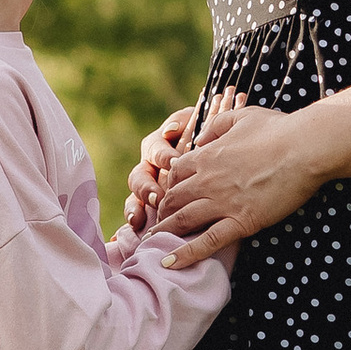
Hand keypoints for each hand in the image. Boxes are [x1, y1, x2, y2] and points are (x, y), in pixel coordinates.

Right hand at [123, 102, 195, 232]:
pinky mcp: (149, 205)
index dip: (162, 155)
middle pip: (140, 175)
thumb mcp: (197, 125)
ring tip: (139, 218)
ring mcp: (148, 187)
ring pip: (135, 196)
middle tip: (158, 197)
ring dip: (136, 206)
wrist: (216, 161)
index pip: (155, 148)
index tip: (174, 162)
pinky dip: (133, 219)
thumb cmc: (208, 141)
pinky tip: (135, 227)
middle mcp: (149, 166)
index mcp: (159, 145)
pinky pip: (137, 212)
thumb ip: (184, 122)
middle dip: (146, 187)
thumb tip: (171, 129)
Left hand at [150, 97, 322, 267]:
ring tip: (152, 244)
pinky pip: (207, 242)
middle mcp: (207, 180)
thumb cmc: (279, 129)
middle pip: (172, 199)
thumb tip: (201, 138)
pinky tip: (168, 263)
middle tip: (158, 223)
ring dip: (164, 233)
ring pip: (182, 221)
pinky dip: (185, 254)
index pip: (174, 173)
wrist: (304, 148)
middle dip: (162, 212)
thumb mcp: (241, 116)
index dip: (169, 185)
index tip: (169, 195)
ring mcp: (222, 202)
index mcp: (207, 156)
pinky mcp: (241, 221)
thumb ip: (216, 126)